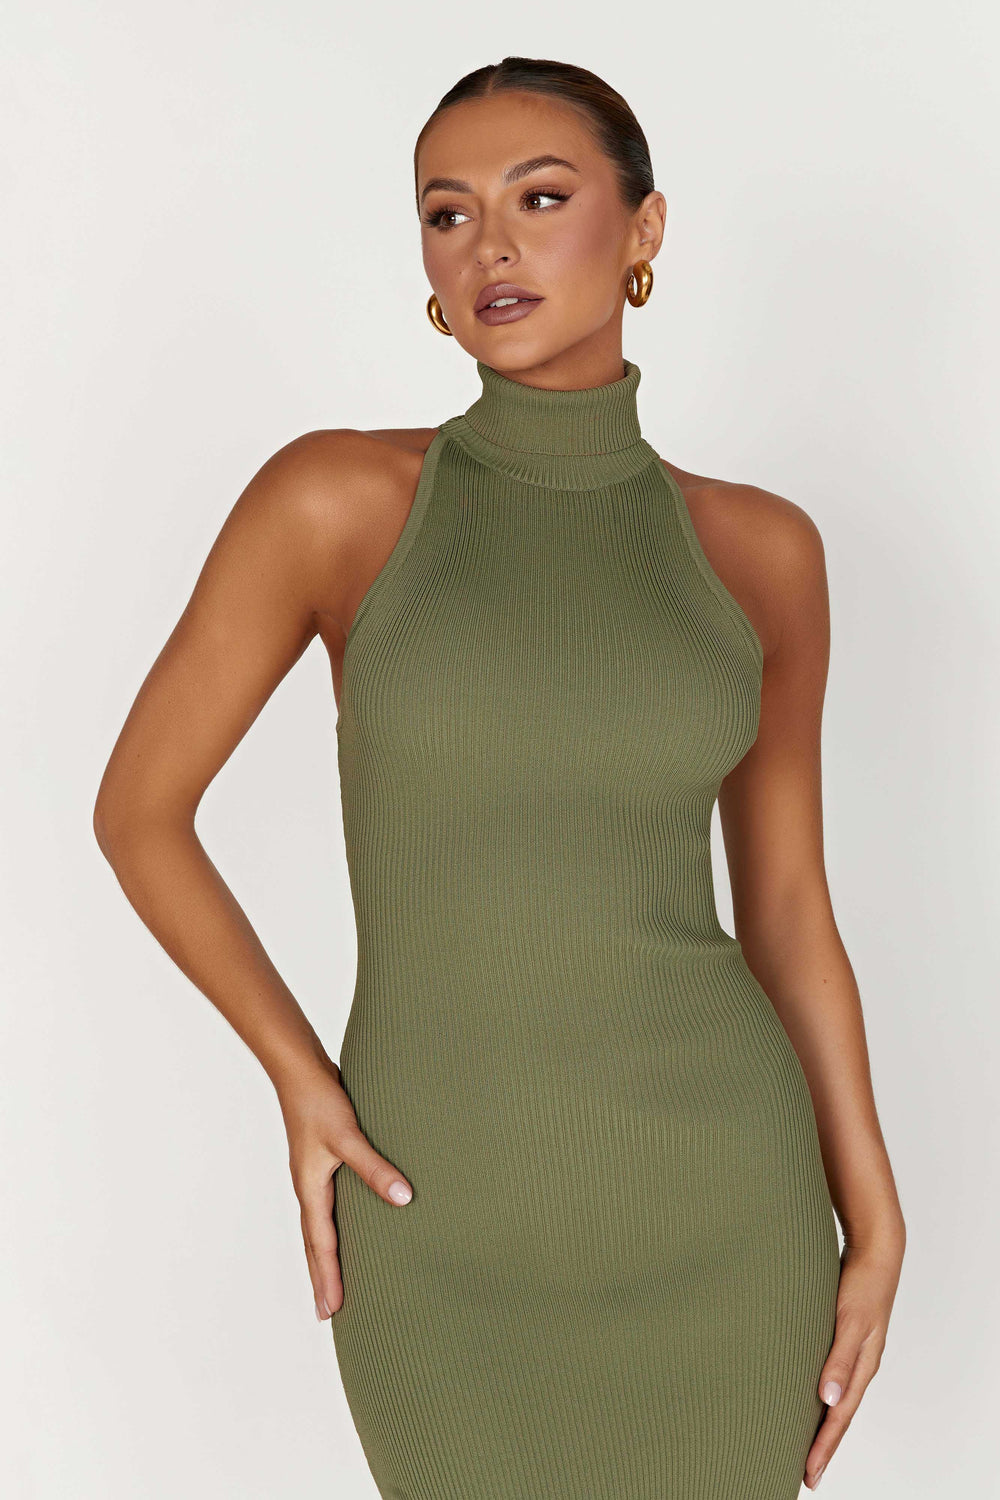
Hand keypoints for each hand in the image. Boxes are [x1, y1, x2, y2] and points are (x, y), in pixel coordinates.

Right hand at [275, 1061, 412, 1319]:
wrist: (299, 1069)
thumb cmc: (320, 1100)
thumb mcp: (348, 1136)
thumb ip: (374, 1167)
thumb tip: (403, 1200)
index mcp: (311, 1188)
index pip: (321, 1245)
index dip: (328, 1278)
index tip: (331, 1312)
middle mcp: (309, 1187)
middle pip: (314, 1243)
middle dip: (321, 1277)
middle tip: (327, 1312)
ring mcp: (313, 1174)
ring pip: (319, 1225)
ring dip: (325, 1255)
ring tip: (333, 1279)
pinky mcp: (322, 1160)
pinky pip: (327, 1205)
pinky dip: (332, 1226)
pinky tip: (346, 1224)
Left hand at [804, 1233, 904, 1487]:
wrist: (873, 1250)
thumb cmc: (863, 1283)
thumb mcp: (850, 1321)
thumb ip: (839, 1359)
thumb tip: (828, 1400)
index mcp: (863, 1366)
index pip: (840, 1417)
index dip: (824, 1446)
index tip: (809, 1473)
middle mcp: (858, 1364)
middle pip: (839, 1414)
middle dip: (822, 1444)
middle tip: (805, 1472)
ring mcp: (851, 1351)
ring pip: (834, 1396)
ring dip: (820, 1420)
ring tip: (803, 1443)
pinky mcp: (841, 1336)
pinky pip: (829, 1374)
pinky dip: (818, 1392)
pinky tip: (805, 1394)